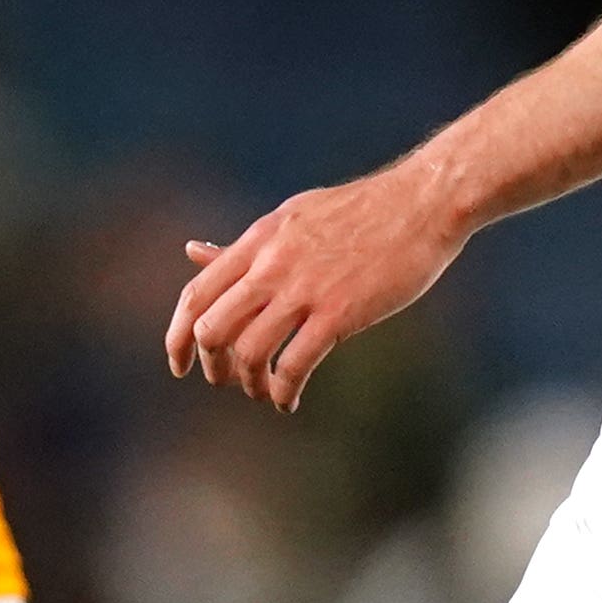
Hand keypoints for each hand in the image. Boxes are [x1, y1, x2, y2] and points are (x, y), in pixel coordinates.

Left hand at [166, 160, 469, 411]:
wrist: (424, 202)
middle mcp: (272, 264)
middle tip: (227, 380)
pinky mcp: (339, 312)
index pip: (196, 294)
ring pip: (247, 352)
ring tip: (265, 392)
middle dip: (212, 366)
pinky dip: (285, 392)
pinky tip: (292, 400)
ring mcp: (304, 288)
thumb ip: (246, 245)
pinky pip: (294, 365)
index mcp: (260, 239)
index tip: (179, 363)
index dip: (177, 335)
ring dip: (250, 384)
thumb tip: (194, 252)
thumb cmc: (364, 211)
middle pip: (211, 329)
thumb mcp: (293, 216)